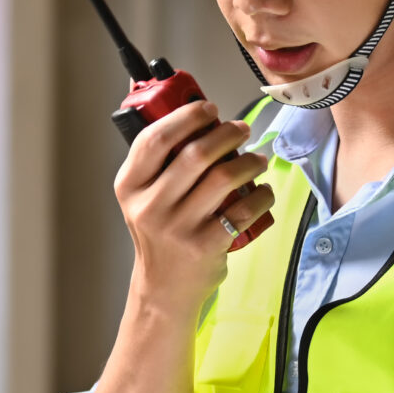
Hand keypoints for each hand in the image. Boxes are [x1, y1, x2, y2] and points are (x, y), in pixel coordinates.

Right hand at [113, 101, 276, 312]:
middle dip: (226, 133)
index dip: (185, 117)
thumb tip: (184, 104)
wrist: (164, 288)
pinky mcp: (205, 246)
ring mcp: (177, 228)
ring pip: (223, 178)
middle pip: (195, 154)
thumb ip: (160, 158)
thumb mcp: (144, 196)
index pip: (154, 139)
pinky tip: (263, 192)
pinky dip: (261, 196)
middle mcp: (149, 206)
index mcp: (130, 186)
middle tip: (241, 129)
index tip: (209, 109)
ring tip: (257, 160)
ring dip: (249, 162)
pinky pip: (242, 211)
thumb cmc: (161, 233)